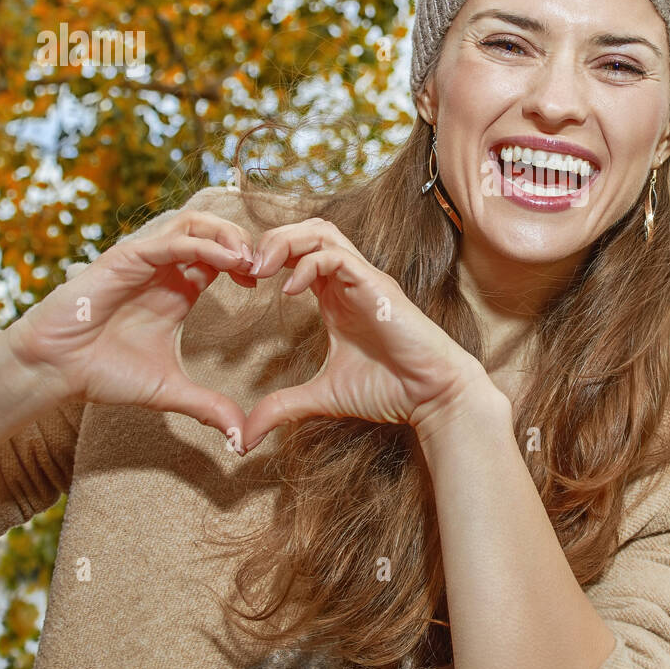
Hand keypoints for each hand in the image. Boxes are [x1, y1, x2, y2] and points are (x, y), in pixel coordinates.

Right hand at [4, 208, 259, 439]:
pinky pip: (173, 240)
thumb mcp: (169, 391)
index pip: (223, 256)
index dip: (249, 263)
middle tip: (268, 268)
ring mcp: (145, 259)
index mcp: (178, 288)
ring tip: (251, 261)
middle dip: (246, 242)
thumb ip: (207, 407)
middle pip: (214, 229)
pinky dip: (205, 245)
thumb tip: (241, 438)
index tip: (268, 285)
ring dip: (229, 235)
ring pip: (195, 223)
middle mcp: (164, 268)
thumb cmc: (102, 373)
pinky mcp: (125, 258)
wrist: (52, 371)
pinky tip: (229, 262)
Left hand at [240, 217, 489, 451]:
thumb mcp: (320, 397)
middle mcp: (348, 280)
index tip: (240, 282)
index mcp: (334, 296)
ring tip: (261, 269)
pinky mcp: (376, 285)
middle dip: (270, 240)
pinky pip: (337, 256)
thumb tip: (244, 438)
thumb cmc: (388, 389)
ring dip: (285, 242)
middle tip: (243, 269)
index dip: (265, 257)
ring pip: (320, 232)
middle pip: (306, 230)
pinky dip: (308, 265)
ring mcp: (363, 279)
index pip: (297, 252)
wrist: (430, 396)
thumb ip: (282, 407)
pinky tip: (289, 292)